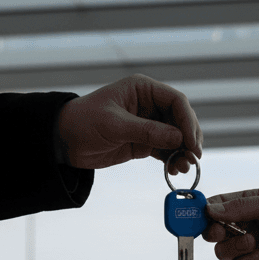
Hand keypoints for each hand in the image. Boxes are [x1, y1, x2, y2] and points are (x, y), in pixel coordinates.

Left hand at [56, 74, 202, 170]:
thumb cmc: (84, 122)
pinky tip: (174, 169)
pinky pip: (165, 150)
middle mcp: (149, 104)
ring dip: (183, 151)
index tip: (191, 142)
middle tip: (193, 157)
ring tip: (184, 167)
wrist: (65, 141)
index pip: (176, 101)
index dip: (187, 121)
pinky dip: (172, 159)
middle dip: (189, 138)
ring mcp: (148, 124)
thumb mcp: (114, 125)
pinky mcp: (143, 142)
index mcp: (143, 89)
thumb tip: (178, 138)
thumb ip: (147, 131)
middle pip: (181, 119)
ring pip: (176, 137)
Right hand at [203, 189, 258, 259]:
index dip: (203, 211)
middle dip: (212, 232)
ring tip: (253, 242)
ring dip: (233, 247)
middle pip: (212, 231)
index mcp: (248, 205)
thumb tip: (209, 209)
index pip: (216, 206)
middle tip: (219, 231)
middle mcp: (245, 227)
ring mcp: (249, 250)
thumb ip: (240, 206)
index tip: (195, 215)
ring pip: (221, 252)